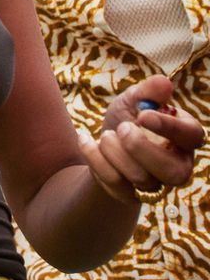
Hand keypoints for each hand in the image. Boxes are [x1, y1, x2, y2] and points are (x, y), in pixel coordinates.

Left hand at [82, 75, 201, 203]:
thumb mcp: (133, 101)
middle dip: (140, 147)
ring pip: (143, 179)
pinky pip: (116, 185)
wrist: (102, 145)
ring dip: (114, 151)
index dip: (169, 127)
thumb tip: (163, 82)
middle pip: (173, 171)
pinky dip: (95, 158)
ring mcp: (156, 185)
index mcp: (183, 138)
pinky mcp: (132, 196)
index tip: (143, 116)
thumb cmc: (126, 119)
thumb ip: (148, 93)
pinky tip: (87, 141)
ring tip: (106, 135)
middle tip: (122, 128)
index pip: (192, 136)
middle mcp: (177, 166)